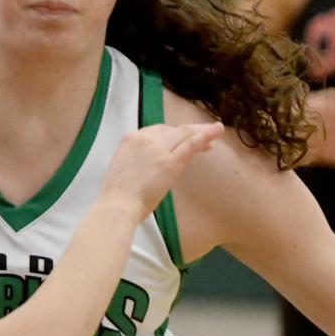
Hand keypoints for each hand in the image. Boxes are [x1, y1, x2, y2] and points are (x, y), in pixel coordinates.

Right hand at [102, 122, 223, 220]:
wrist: (117, 205)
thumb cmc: (118, 196)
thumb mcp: (124, 169)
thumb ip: (138, 161)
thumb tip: (149, 166)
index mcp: (131, 139)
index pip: (157, 131)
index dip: (173, 134)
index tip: (182, 140)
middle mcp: (145, 139)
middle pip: (172, 130)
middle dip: (189, 133)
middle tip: (204, 138)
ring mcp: (158, 149)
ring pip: (184, 134)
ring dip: (201, 132)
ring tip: (215, 132)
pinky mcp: (170, 162)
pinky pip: (191, 144)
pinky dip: (205, 135)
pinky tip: (217, 130)